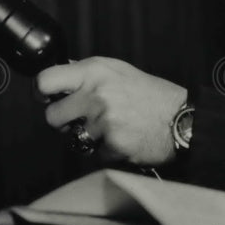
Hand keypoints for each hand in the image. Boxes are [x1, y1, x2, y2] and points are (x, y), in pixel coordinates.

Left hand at [37, 56, 186, 165]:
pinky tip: (124, 138)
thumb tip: (57, 78)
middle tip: (82, 120)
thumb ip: (86, 73)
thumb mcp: (116, 70)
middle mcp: (96, 94)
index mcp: (94, 72)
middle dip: (64, 122)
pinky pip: (95, 154)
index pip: (45, 81)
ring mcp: (105, 120)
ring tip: (110, 128)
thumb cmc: (150, 94)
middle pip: (52, 117)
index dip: (41, 92)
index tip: (45, 98)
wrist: (183, 119)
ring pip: (73, 138)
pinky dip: (107, 151)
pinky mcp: (114, 144)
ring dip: (87, 137)